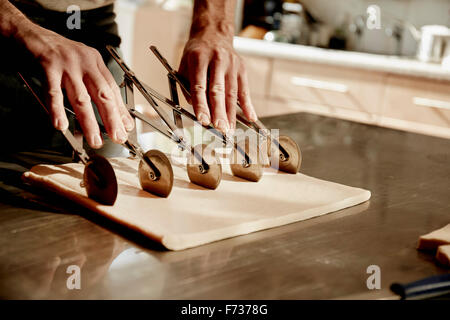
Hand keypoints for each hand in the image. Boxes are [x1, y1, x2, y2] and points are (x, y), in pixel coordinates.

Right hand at [17, 24, 133, 147]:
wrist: (28, 32)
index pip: (113, 90)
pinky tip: (61, 125)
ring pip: (81, 98)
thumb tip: (105, 109)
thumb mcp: (79, 63)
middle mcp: (85, 62)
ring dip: (89, 122)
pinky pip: (54, 92)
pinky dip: (57, 110)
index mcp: (95, 62)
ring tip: (94, 139)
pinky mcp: (48, 66)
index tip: (127, 127)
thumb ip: (91, 84)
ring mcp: (67, 64)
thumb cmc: (55, 52)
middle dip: (112, 119)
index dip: (121, 110)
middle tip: (117, 137)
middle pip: (102, 95)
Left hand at [178, 34, 257, 132]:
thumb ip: (188, 87)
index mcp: (199, 59)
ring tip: (230, 130)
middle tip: (220, 129)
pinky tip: (251, 118)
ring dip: (232, 114)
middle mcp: (217, 60)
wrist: (213, 33)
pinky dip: (248, 105)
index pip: (200, 86)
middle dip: (219, 112)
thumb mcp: (185, 65)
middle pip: (218, 91)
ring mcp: (231, 64)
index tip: (203, 120)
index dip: (201, 105)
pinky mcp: (242, 69)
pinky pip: (245, 90)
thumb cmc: (196, 53)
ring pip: (232, 93)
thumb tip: (197, 109)